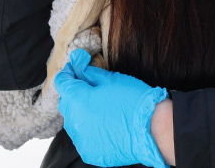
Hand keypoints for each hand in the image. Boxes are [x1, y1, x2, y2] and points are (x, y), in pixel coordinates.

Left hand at [54, 49, 168, 167]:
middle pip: (66, 102)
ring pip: (73, 121)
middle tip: (91, 87)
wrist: (152, 129)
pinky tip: (105, 123)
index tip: (77, 67)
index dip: (69, 72)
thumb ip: (89, 72)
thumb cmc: (134, 100)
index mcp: (78, 101)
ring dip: (80, 112)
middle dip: (74, 93)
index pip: (62, 82)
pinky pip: (82, 137)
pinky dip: (89, 129)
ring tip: (100, 107)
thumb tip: (77, 62)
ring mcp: (81, 140)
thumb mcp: (111, 79)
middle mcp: (74, 122)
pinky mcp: (90, 152)